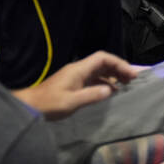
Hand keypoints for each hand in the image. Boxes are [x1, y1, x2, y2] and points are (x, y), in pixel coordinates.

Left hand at [13, 51, 141, 120]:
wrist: (30, 106)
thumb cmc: (49, 104)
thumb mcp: (72, 102)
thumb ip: (92, 95)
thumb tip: (111, 89)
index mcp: (78, 69)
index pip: (102, 58)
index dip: (119, 63)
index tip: (131, 73)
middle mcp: (79, 70)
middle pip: (103, 63)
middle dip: (120, 68)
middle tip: (133, 79)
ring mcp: (76, 76)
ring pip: (100, 71)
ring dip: (114, 75)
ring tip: (127, 84)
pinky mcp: (74, 84)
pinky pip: (94, 79)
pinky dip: (106, 83)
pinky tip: (112, 92)